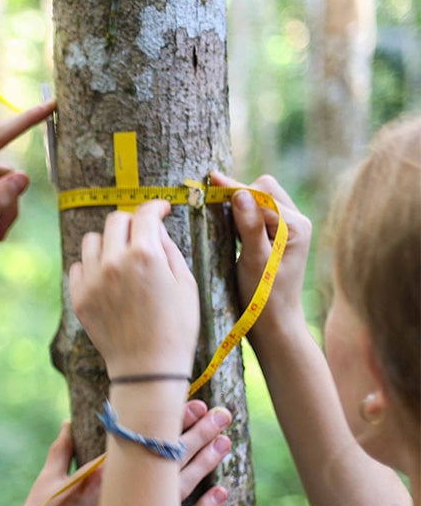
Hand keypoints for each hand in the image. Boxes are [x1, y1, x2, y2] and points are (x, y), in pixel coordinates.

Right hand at [0, 401, 231, 505]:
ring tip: (225, 442)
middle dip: (198, 434)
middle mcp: (125, 494)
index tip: (190, 403)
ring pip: (181, 486)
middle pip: (169, 458)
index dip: (169, 420)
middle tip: (221, 415)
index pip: (143, 438)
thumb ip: (61, 451)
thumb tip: (70, 423)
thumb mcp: (45, 483)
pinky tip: (220, 493)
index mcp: (100, 473)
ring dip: (205, 463)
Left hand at [69, 201, 198, 376]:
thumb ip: (169, 249)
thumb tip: (156, 228)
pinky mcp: (78, 296)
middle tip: (142, 234)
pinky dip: (92, 265)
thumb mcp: (185, 284)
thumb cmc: (175, 328)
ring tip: (122, 257)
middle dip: (132, 221)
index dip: (156, 207)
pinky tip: (107, 277)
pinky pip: (78, 266)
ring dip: (108, 242)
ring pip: (93, 240)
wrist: (147, 368)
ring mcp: (92, 279)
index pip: (145, 213)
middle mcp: (114, 261)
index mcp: (145, 255)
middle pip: (116, 220)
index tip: (161, 209)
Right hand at [209, 171, 311, 344]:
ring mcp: (287, 230)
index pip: (261, 193)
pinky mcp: (275, 239)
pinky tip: (228, 228)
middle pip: (263, 190)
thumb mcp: (254, 261)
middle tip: (214, 206)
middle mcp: (296, 223)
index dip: (235, 188)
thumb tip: (240, 193)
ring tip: (219, 216)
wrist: (273, 325)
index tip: (210, 180)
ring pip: (259, 202)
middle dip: (240, 194)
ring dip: (239, 205)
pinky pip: (256, 215)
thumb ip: (249, 226)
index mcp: (296, 225)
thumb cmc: (264, 297)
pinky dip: (240, 217)